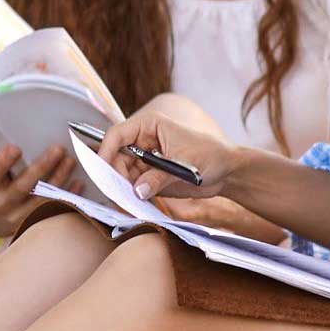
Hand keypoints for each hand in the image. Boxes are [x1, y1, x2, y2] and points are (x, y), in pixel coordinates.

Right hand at [0, 126, 70, 240]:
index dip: (3, 162)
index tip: (15, 148)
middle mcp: (1, 202)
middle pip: (23, 186)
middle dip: (41, 167)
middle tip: (58, 149)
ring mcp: (19, 215)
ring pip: (41, 198)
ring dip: (58, 179)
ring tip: (70, 160)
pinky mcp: (34, 222)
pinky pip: (54, 210)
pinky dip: (67, 197)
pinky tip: (78, 183)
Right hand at [101, 106, 238, 202]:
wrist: (227, 172)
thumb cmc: (211, 156)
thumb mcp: (185, 166)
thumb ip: (159, 178)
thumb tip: (137, 191)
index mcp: (149, 125)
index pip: (117, 134)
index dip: (106, 151)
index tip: (102, 171)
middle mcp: (142, 140)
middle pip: (116, 157)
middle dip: (115, 176)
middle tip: (118, 195)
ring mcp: (145, 159)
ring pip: (122, 174)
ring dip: (123, 188)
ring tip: (129, 203)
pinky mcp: (149, 175)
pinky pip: (133, 185)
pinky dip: (132, 195)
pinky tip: (136, 204)